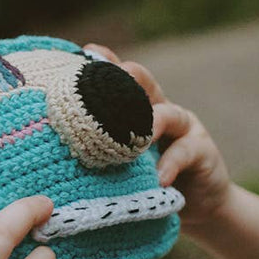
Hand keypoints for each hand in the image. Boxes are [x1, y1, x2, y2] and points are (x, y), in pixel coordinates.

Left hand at [84, 44, 234, 227]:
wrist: (199, 206)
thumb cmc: (149, 183)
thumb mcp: (123, 163)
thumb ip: (101, 150)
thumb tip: (55, 148)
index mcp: (140, 108)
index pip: (121, 79)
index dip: (106, 64)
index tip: (86, 52)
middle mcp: (162, 110)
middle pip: (145, 83)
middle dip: (127, 79)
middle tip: (109, 84)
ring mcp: (185, 128)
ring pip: (166, 114)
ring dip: (148, 124)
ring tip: (134, 140)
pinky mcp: (203, 151)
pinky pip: (185, 152)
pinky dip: (170, 164)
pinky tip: (159, 177)